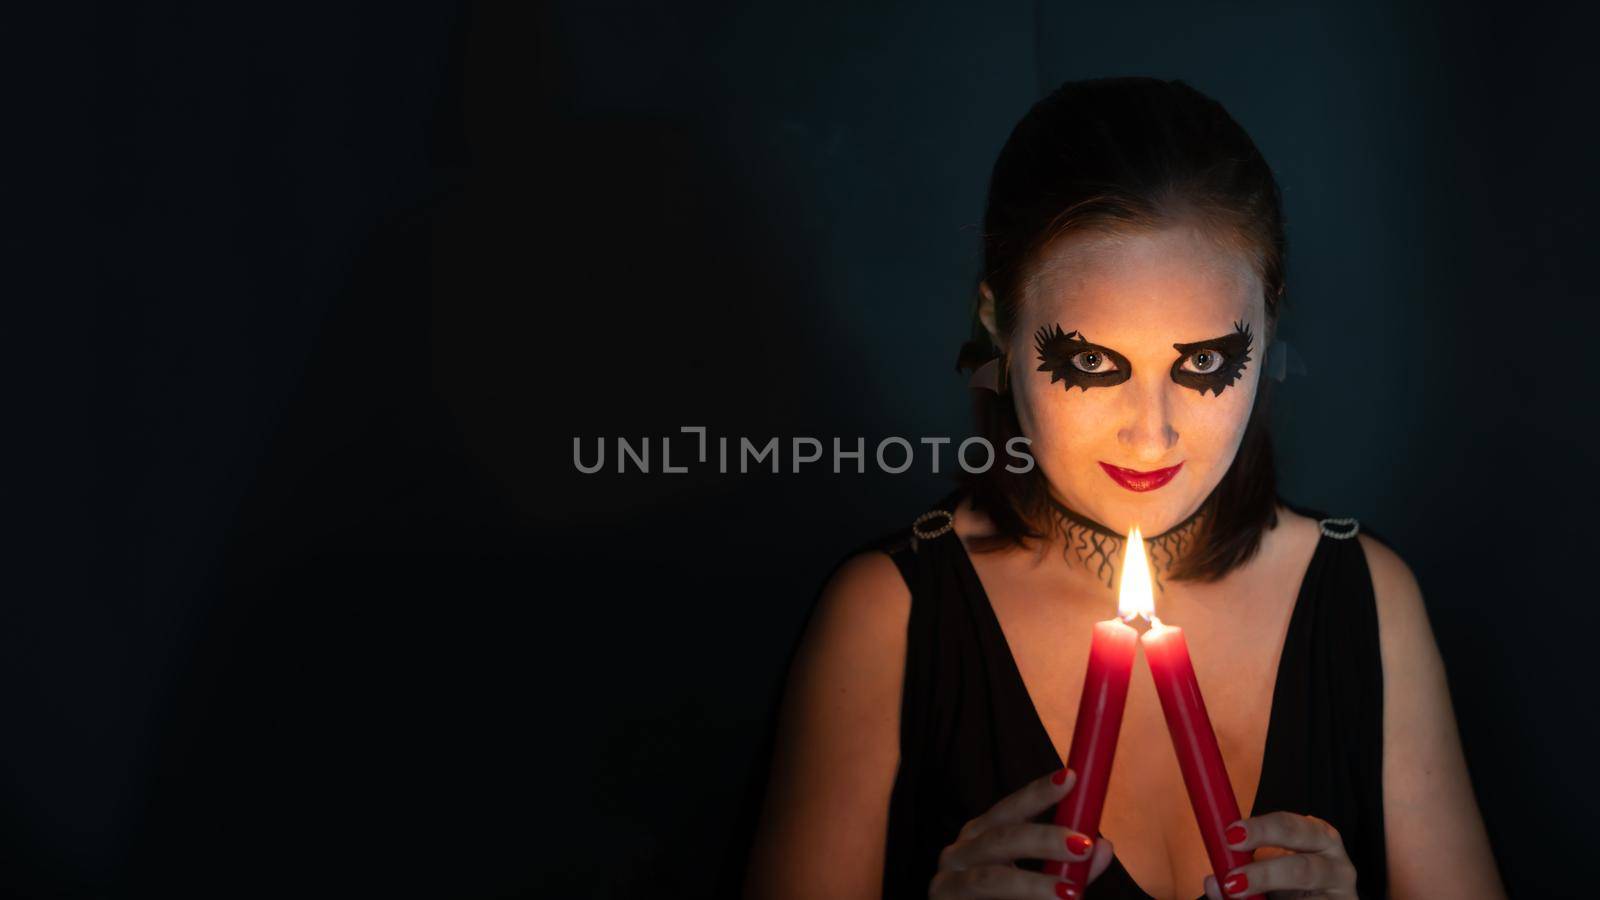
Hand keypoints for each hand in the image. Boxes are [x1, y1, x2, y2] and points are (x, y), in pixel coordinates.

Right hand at [929, 767, 1114, 898]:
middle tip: (1084, 845)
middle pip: (1001, 839)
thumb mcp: (1040, 883)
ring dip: (1032, 885)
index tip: (1071, 777)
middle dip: (1043, 839)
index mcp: (981, 836)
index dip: (1039, 792)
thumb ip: (1071, 869)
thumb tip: (1105, 847)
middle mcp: (960, 854)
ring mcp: (947, 884)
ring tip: (1071, 894)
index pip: (1012, 808)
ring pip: (989, 879)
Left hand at [1202, 812, 1357, 898]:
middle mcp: (1337, 866)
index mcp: (1319, 837)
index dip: (1261, 830)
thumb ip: (1242, 869)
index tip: (1230, 835)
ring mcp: (1343, 896)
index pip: (1291, 826)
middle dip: (1265, 874)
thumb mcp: (1270, 868)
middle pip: (1303, 869)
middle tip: (1232, 880)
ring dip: (1268, 898)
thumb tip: (1214, 882)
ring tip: (1238, 896)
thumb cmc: (1293, 882)